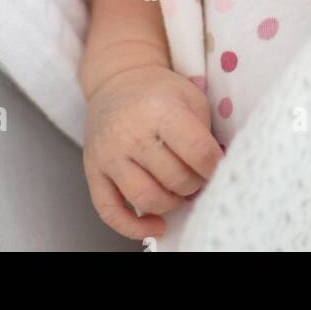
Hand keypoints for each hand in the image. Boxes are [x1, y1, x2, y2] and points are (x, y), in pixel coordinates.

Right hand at [83, 62, 223, 241]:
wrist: (118, 81)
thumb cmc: (160, 93)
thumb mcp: (190, 98)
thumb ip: (204, 133)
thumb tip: (215, 172)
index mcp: (161, 110)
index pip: (197, 152)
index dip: (214, 167)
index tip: (217, 167)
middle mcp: (132, 133)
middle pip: (174, 179)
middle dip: (194, 185)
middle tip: (198, 178)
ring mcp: (109, 154)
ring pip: (146, 199)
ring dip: (171, 204)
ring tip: (178, 193)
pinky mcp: (93, 171)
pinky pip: (110, 212)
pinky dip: (134, 228)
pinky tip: (156, 225)